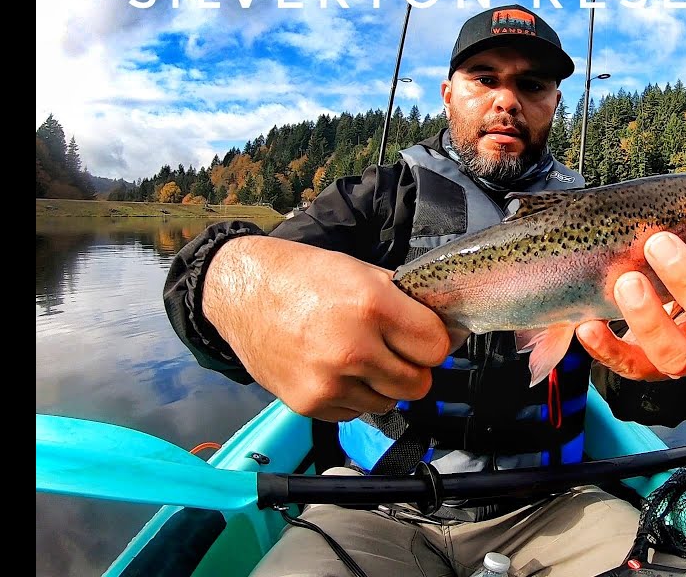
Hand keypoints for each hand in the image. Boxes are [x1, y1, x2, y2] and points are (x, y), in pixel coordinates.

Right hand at [201, 236, 451, 421]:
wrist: (241, 293)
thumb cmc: (303, 277)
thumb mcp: (360, 272)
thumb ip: (403, 303)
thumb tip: (444, 329)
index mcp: (372, 306)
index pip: (435, 348)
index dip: (434, 343)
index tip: (425, 340)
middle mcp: (353, 348)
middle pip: (418, 384)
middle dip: (412, 369)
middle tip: (394, 352)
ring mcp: (329, 382)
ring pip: (387, 403)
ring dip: (381, 385)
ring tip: (358, 358)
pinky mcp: (309, 404)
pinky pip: (354, 412)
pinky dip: (352, 396)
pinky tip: (334, 369)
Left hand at [576, 195, 685, 380]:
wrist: (671, 323)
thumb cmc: (682, 273)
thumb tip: (683, 193)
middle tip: (657, 243)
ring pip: (678, 353)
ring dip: (651, 318)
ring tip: (626, 282)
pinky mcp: (654, 372)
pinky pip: (633, 367)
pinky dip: (609, 348)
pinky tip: (588, 326)